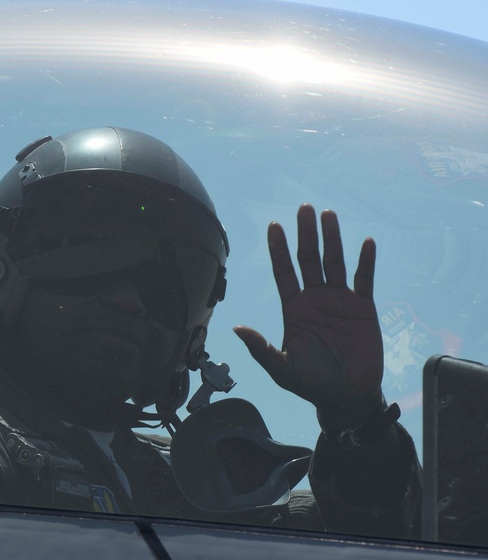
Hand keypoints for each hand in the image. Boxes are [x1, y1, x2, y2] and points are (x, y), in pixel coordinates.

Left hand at [233, 204, 383, 424]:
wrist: (346, 396)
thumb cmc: (311, 383)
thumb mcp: (281, 368)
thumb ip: (261, 348)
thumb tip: (237, 328)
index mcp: (293, 308)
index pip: (284, 271)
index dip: (279, 249)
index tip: (274, 226)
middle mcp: (315, 298)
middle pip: (309, 258)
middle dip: (306, 234)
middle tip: (304, 208)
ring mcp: (339, 301)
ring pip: (334, 262)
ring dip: (332, 238)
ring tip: (328, 214)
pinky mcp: (363, 308)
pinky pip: (364, 279)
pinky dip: (365, 261)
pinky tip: (366, 242)